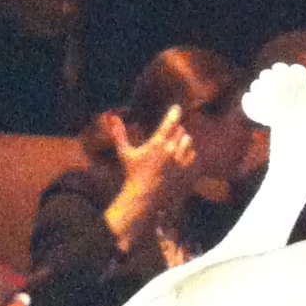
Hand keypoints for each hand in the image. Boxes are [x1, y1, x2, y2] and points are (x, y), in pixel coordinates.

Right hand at [103, 104, 198, 246]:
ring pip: (188, 141)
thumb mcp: (125, 153)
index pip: (171, 122)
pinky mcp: (188, 170)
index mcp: (157, 144)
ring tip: (172, 150)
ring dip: (182, 142)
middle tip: (166, 139)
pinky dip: (187, 154)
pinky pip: (192, 154)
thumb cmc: (133, 174)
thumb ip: (119, 134)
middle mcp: (171, 151)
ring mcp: (181, 161)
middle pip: (181, 131)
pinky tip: (178, 159)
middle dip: (175, 132)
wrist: (145, 197)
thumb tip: (112, 117)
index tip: (176, 108)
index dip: (174, 112)